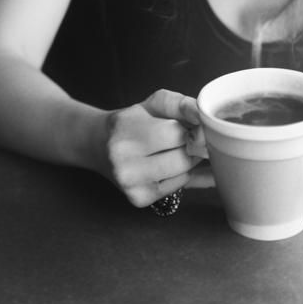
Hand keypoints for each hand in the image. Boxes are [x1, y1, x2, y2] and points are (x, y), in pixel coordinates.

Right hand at [92, 90, 208, 208]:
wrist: (99, 145)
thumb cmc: (132, 121)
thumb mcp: (153, 104)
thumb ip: (180, 104)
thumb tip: (203, 116)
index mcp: (127, 131)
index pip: (176, 133)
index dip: (193, 128)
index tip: (196, 124)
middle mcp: (124, 162)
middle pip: (183, 157)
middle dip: (193, 145)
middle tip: (188, 137)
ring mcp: (130, 185)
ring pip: (183, 174)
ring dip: (190, 160)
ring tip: (178, 148)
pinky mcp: (138, 199)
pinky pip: (178, 187)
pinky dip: (182, 175)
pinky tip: (171, 164)